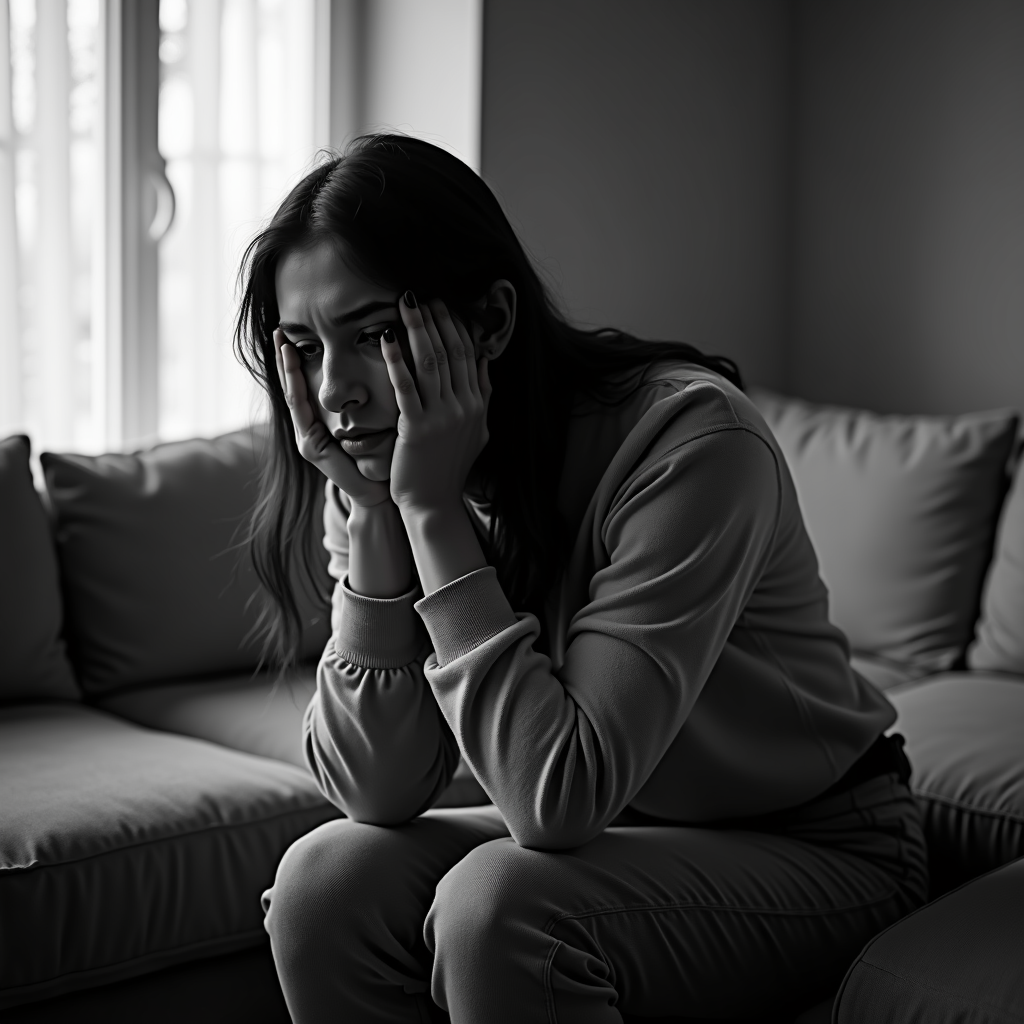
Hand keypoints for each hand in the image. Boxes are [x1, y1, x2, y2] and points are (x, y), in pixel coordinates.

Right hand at [273, 328, 392, 507]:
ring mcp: (306, 438)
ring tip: (282, 342)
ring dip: (286, 368)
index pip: (308, 384)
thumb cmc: (384, 458)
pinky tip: (293, 368)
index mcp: (322, 423)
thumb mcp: (375, 422)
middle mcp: (309, 429)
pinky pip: (300, 411)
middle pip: (294, 386)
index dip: (300, 360)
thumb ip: (369, 399)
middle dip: (286, 358)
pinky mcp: (310, 447)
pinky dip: (296, 388)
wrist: (381, 493)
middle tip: (279, 328)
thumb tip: (381, 362)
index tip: (295, 332)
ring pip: (292, 395)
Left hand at [383, 293, 492, 513]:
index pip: (469, 354)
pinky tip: (386, 337)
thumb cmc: (450, 468)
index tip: (443, 303)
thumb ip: (483, 396)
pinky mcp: (416, 427)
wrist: (433, 503)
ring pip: (430, 361)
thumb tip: (486, 362)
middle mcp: (463, 407)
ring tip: (404, 303)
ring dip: (417, 328)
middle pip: (451, 351)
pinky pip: (405, 385)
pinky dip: (396, 358)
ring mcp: (441, 417)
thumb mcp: (477, 431)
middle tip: (421, 294)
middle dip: (436, 319)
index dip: (455, 325)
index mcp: (477, 404)